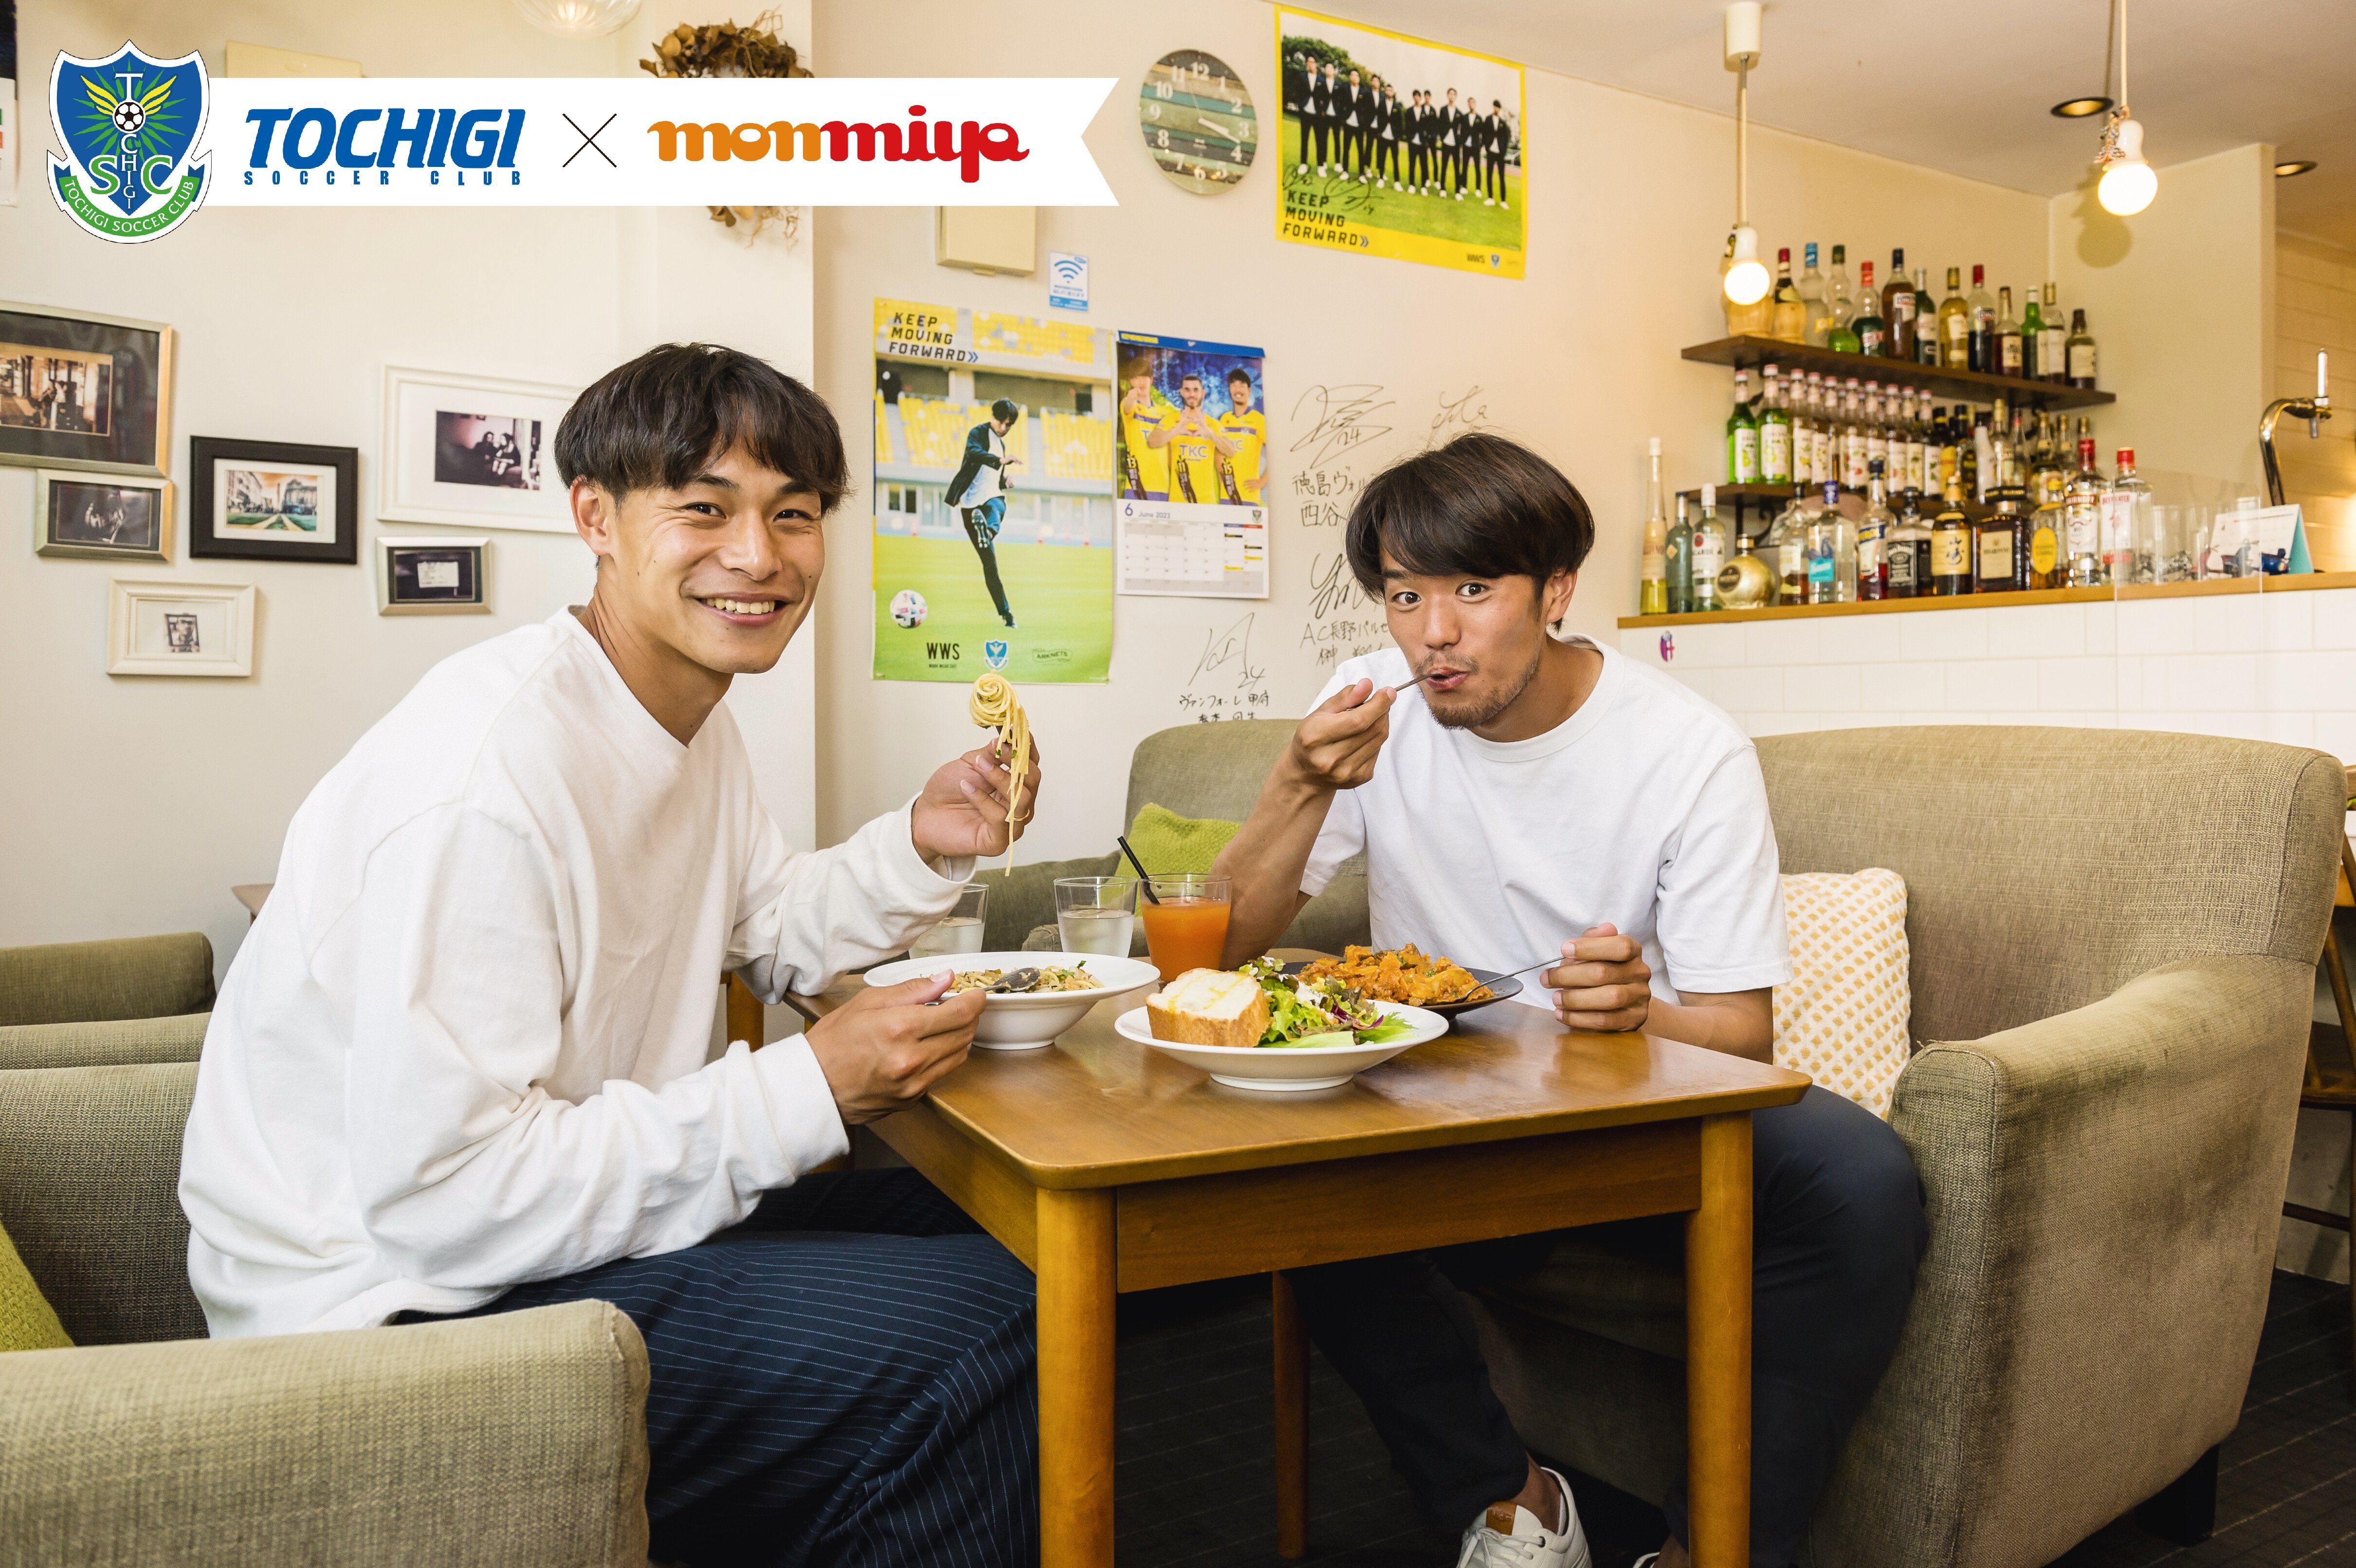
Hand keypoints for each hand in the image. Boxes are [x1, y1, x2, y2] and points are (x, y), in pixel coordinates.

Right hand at [806, 972, 984, 1124]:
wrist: (812, 1087)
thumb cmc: (831, 1042)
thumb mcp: (866, 1002)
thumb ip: (911, 990)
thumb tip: (944, 978)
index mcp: (900, 1029)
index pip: (959, 1013)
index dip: (976, 1001)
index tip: (977, 994)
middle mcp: (912, 1059)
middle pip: (964, 1034)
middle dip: (969, 1017)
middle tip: (961, 1006)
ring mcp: (913, 1084)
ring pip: (958, 1056)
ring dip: (959, 1038)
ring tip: (944, 1025)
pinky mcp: (911, 1100)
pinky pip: (940, 1074)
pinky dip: (942, 1058)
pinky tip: (926, 1048)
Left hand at [911, 735, 1043, 862]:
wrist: (926, 813)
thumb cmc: (950, 789)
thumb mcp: (971, 763)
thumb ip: (992, 753)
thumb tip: (1007, 737)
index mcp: (1014, 783)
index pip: (1031, 764)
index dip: (1026, 747)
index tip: (1013, 731)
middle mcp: (1018, 803)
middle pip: (1032, 780)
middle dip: (1015, 761)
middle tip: (995, 750)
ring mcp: (1012, 823)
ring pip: (1021, 798)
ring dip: (999, 778)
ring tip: (978, 767)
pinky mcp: (999, 840)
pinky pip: (1002, 818)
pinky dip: (984, 799)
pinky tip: (967, 788)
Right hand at [1280, 678, 1393, 791]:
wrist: (1306, 773)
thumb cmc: (1312, 739)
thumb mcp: (1321, 712)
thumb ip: (1345, 697)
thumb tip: (1367, 685)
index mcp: (1316, 737)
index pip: (1357, 720)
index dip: (1378, 705)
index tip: (1388, 692)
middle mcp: (1330, 759)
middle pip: (1372, 729)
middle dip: (1382, 710)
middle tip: (1382, 699)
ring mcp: (1346, 772)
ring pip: (1379, 739)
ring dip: (1382, 722)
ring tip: (1372, 715)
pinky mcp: (1358, 778)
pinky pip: (1378, 751)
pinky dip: (1376, 738)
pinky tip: (1366, 734)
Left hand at [1546, 924, 1652, 1031]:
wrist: (1627, 1001)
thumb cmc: (1606, 970)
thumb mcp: (1599, 950)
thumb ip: (1591, 940)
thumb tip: (1583, 938)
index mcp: (1633, 951)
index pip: (1619, 946)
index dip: (1589, 947)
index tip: (1563, 950)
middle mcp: (1639, 973)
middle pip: (1604, 972)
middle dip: (1569, 976)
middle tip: (1547, 979)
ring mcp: (1639, 997)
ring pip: (1608, 998)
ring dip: (1575, 999)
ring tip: (1556, 998)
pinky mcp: (1633, 1019)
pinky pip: (1604, 1021)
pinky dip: (1579, 1018)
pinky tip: (1562, 1014)